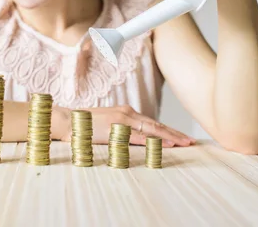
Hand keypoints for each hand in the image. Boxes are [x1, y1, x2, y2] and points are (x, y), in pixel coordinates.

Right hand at [56, 105, 194, 147]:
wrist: (67, 121)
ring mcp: (122, 121)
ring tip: (184, 143)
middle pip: (156, 124)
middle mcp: (127, 113)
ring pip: (152, 129)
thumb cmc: (85, 125)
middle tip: (190, 141)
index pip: (152, 122)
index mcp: (126, 112)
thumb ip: (121, 129)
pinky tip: (165, 145)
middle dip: (175, 133)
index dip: (168, 130)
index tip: (181, 137)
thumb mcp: (107, 125)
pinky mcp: (116, 130)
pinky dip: (154, 140)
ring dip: (169, 137)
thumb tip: (134, 138)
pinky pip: (139, 136)